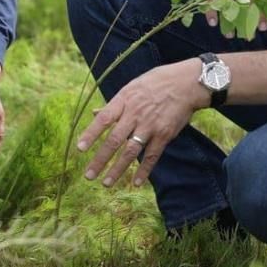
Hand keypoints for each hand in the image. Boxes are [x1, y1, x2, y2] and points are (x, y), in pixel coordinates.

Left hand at [76, 58, 205, 187]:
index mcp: (124, 100)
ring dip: (117, 169)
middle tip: (89, 175)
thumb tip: (94, 113)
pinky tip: (135, 183)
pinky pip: (152, 156)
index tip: (79, 149)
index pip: (103, 119)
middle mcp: (135, 113)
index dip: (91, 134)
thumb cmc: (156, 83)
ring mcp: (150, 125)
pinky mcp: (164, 134)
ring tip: (106, 183)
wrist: (187, 83)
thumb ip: (115, 104)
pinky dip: (144, 170)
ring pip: (131, 151)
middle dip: (100, 159)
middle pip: (114, 140)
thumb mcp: (132, 87)